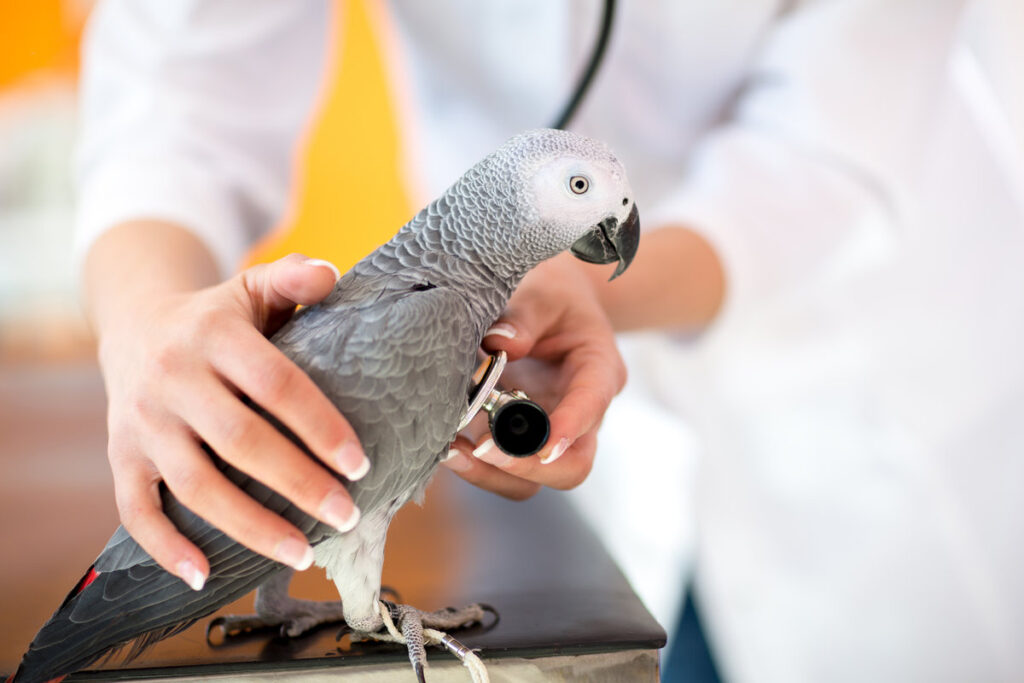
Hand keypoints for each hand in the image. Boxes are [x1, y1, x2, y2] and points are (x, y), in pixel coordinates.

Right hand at [98, 254, 367, 589]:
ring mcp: (143, 422)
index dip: (320, 426)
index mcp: (214, 335)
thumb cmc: (216, 317)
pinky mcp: (121, 455)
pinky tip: (204, 575)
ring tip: (302, 552)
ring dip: (250, 526)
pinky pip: (135, 510)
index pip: (276, 385)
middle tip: (347, 514)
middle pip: (241, 442)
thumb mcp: (251, 288)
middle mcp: (173, 379)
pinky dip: (166, 547)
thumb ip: (292, 279)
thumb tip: (332, 274)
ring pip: (196, 485)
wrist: (134, 325)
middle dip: (299, 484)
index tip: (360, 465)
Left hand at [442, 253, 626, 499]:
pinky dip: (474, 465)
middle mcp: (579, 412)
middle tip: (483, 448)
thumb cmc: (551, 294)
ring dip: (492, 473)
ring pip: (533, 479)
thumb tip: (499, 344)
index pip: (593, 404)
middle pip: (572, 465)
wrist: (549, 301)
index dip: (571, 426)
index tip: (543, 442)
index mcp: (598, 370)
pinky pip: (501, 468)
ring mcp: (547, 431)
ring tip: (451, 451)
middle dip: (528, 464)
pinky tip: (445, 446)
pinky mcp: (515, 438)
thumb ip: (524, 314)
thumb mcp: (544, 292)